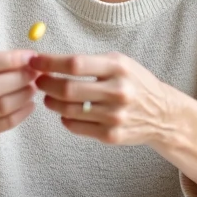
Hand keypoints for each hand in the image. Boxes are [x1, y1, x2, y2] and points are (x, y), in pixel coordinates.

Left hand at [31, 52, 181, 145]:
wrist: (162, 113)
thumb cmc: (134, 83)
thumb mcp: (119, 63)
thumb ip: (89, 62)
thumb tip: (49, 62)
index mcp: (118, 67)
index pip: (75, 63)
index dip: (50, 63)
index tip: (35, 61)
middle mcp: (118, 91)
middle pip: (68, 89)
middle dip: (46, 84)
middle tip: (39, 81)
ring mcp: (115, 116)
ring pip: (68, 109)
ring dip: (51, 102)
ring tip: (49, 97)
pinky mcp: (111, 135)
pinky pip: (75, 126)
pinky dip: (64, 119)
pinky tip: (66, 112)